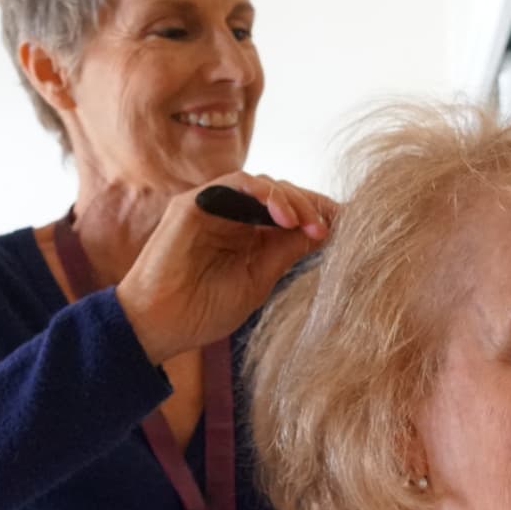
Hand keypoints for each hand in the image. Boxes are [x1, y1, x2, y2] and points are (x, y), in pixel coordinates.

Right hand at [115, 172, 335, 364]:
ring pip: (262, 184)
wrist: (160, 326)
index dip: (318, 213)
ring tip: (309, 223)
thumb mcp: (258, 280)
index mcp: (246, 235)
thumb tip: (325, 228)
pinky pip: (235, 183)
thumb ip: (286, 250)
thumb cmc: (203, 310)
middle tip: (331, 226)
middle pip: (280, 194)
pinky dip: (264, 193)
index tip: (350, 224)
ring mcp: (211, 207)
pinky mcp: (192, 203)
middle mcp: (230, 216)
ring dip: (292, 199)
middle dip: (311, 206)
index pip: (288, 211)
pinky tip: (283, 216)